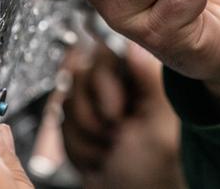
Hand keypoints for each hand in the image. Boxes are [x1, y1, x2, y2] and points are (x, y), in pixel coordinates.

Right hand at [62, 42, 185, 187]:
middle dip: (93, 115)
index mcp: (143, 81)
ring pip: (66, 102)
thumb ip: (149, 81)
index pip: (106, 54)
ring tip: (109, 149)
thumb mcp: (159, 125)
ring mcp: (98, 109)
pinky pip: (60, 126)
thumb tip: (135, 44)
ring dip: (86, 136)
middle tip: (115, 134)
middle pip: (80, 76)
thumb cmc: (155, 175)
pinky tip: (99, 157)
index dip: (103, 84)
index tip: (116, 112)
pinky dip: (78, 148)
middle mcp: (119, 90)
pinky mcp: (82, 129)